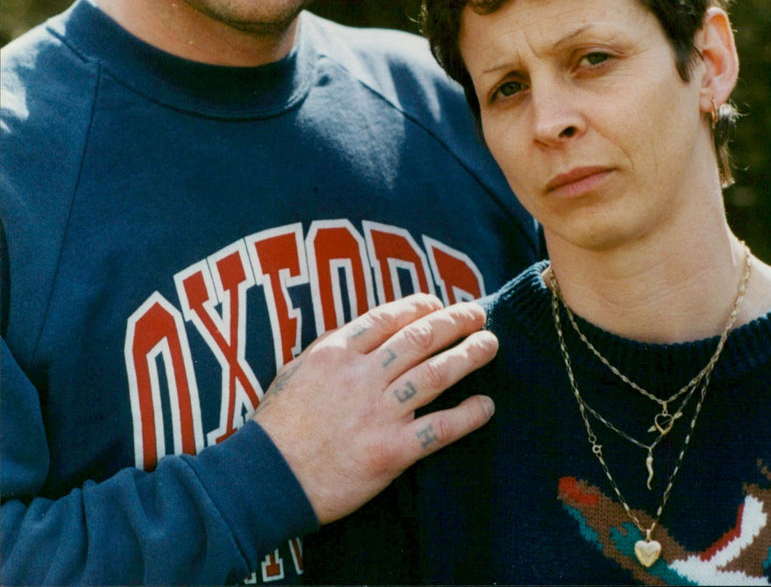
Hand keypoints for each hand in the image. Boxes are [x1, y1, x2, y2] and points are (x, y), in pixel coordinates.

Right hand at [252, 294, 497, 522]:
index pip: (388, 317)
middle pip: (419, 338)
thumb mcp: (295, 370)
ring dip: (468, 356)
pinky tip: (486, 406)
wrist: (266, 480)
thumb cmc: (277, 427)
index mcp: (336, 352)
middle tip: (477, 312)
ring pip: (435, 374)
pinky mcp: (390, 452)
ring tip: (490, 343)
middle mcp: (361, 376)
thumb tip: (365, 333)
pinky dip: (467, 415)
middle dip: (454, 321)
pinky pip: (439, 429)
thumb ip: (330, 348)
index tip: (438, 303)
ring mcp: (378, 413)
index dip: (420, 306)